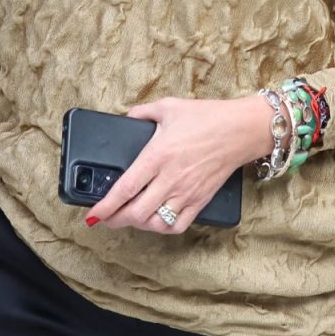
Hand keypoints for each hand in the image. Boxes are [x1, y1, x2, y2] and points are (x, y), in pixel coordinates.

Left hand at [86, 95, 271, 234]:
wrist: (242, 129)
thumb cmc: (208, 117)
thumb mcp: (169, 107)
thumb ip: (142, 113)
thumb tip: (126, 119)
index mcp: (158, 155)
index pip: (125, 188)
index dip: (105, 206)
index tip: (92, 214)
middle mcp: (170, 178)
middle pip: (135, 212)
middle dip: (114, 220)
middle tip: (105, 218)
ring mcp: (187, 192)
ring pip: (155, 223)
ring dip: (137, 225)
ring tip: (129, 219)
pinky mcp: (201, 200)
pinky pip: (178, 225)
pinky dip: (162, 228)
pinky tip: (156, 221)